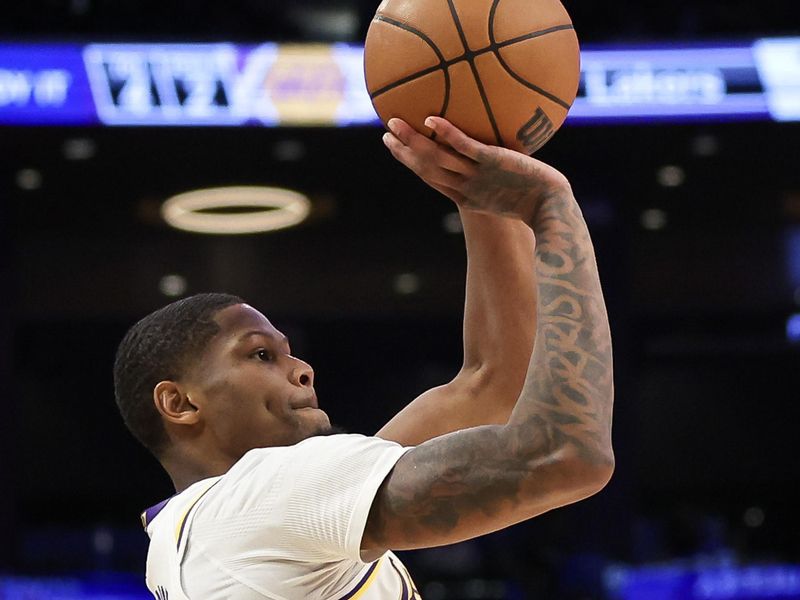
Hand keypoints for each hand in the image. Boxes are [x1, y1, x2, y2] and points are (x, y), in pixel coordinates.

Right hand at [382, 117, 570, 222]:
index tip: (396, 147)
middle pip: (427, 170)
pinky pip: (465, 148)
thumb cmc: (538, 199)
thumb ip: (499, 172)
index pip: (432, 178)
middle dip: (404, 153)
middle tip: (386, 135)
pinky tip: (431, 119)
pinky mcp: (492, 163)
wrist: (553, 208)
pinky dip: (446, 134)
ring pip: (437, 159)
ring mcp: (477, 176)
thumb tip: (497, 151)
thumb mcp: (512, 187)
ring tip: (395, 124)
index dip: (411, 164)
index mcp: (466, 197)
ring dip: (413, 142)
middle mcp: (466, 188)